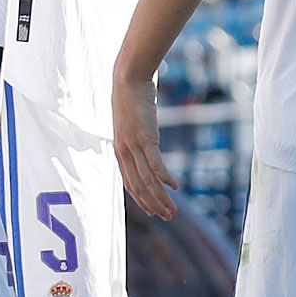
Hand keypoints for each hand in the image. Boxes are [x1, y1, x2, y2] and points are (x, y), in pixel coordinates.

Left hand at [113, 74, 179, 219]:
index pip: (131, 184)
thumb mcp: (133, 122)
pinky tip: (174, 187)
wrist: (128, 79)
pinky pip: (155, 163)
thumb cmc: (132, 98)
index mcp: (121, 151)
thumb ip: (138, 135)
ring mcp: (134, 145)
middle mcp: (125, 152)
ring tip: (172, 210)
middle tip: (168, 217)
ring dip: (160, 197)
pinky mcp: (145, 137)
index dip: (142, 200)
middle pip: (139, 187)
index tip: (154, 211)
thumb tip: (146, 138)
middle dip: (153, 204)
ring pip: (147, 180)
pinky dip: (164, 177)